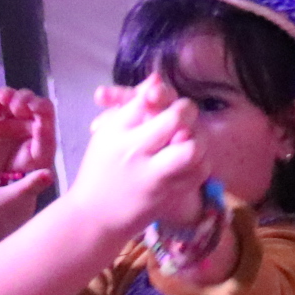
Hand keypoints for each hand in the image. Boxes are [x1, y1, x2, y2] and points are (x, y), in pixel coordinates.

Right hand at [76, 76, 208, 239]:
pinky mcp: (167, 195)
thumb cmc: (101, 169)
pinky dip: (201, 163)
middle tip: (186, 115)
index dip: (162, 92)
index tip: (164, 98)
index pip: (147, 98)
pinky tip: (192, 161)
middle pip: (175, 118)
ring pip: (192, 148)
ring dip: (198, 139)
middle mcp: (134, 149)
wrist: (93, 217)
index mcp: (116, 130)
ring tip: (191, 139)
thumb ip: (133, 106)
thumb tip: (156, 77)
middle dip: (187, 111)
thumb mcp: (108, 133)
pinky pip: (198, 172)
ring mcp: (152, 174)